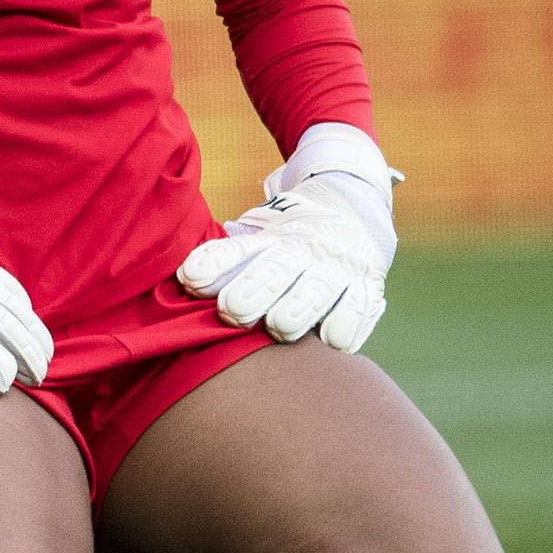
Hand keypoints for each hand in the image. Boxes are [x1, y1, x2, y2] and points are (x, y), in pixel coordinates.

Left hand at [177, 123, 398, 353]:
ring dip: (297, 309)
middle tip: (232, 311)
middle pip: (276, 271)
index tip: (191, 279)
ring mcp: (337, 270)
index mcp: (268, 241)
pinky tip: (332, 340)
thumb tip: (185, 279)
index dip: (214, 265)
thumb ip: (225, 261)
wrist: (351, 212)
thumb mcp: (257, 242)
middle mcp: (302, 252)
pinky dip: (346, 326)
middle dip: (253, 292)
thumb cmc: (286, 245)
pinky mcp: (367, 288)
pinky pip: (359, 308)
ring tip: (279, 327)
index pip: (237, 250)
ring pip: (317, 290)